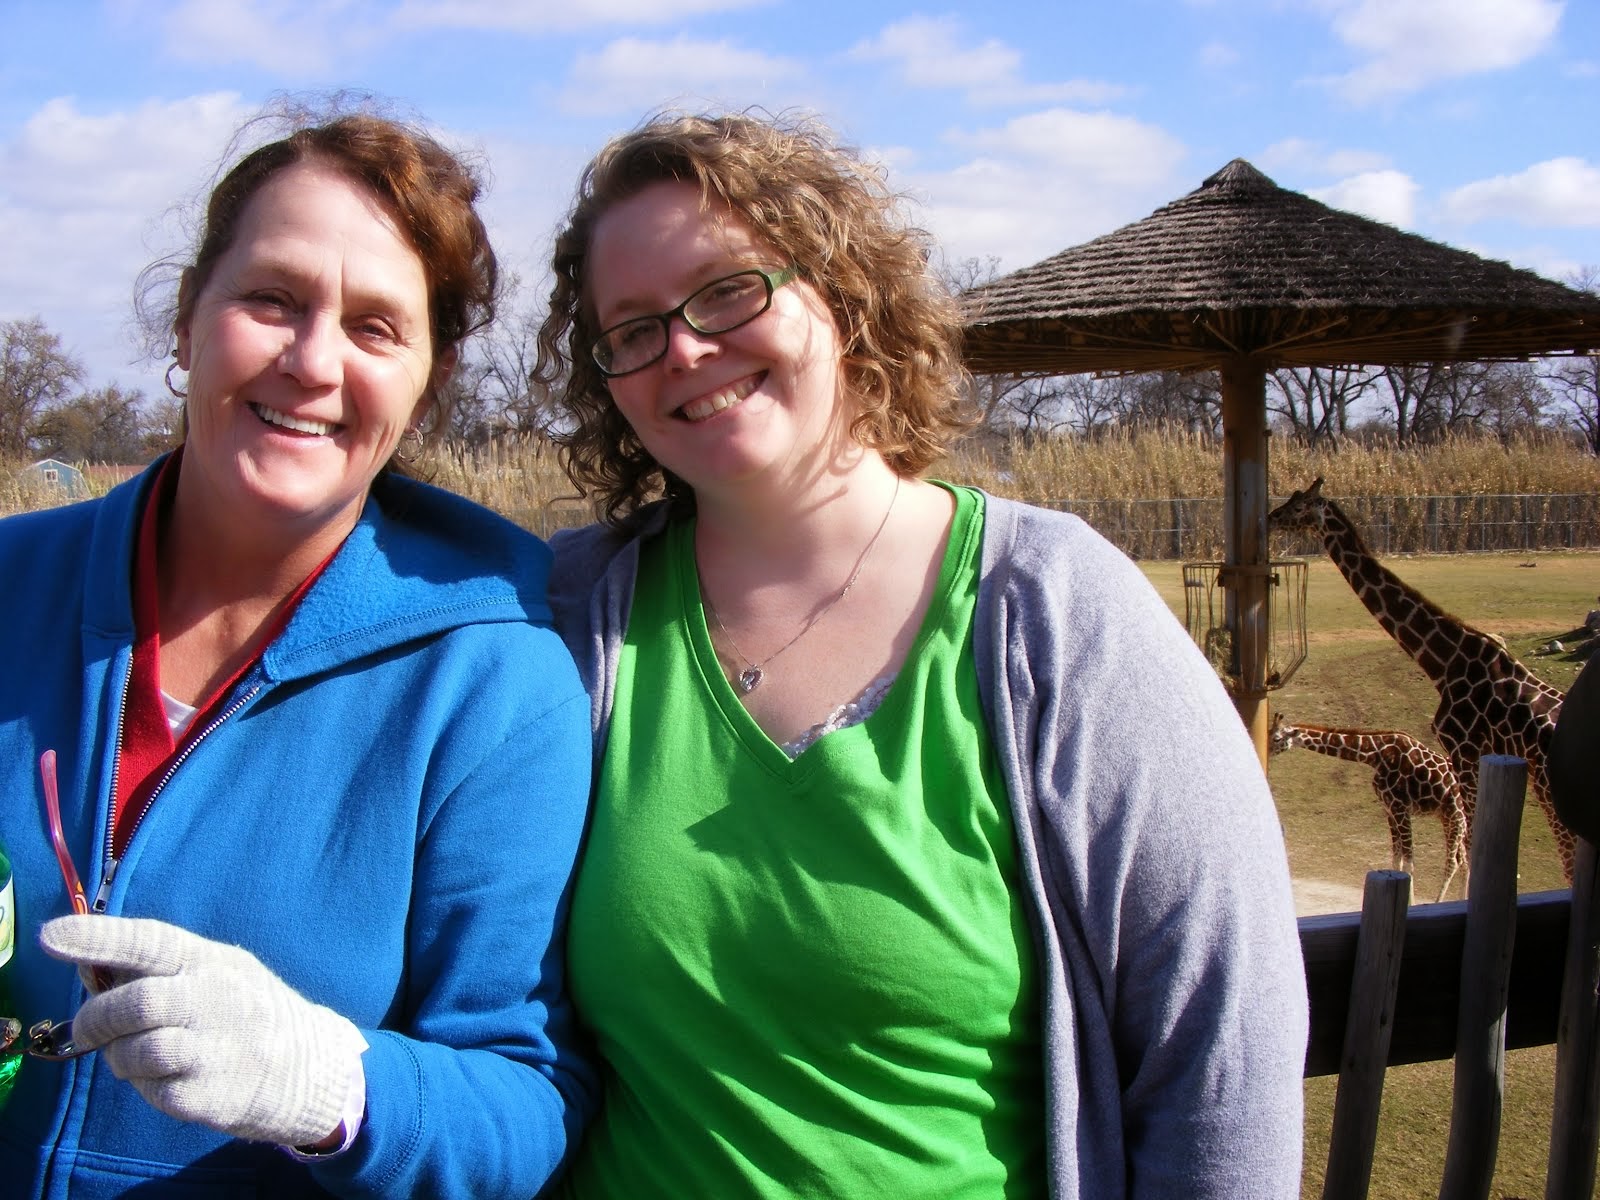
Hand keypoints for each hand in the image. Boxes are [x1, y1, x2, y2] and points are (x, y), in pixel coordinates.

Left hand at [40, 915, 363, 1147]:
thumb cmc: (243, 1012)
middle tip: (89, 1029)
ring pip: (135, 1051)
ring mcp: (218, 1048)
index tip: (52, 937)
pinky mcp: (213, 1095)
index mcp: (210, 961)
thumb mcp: (212, 972)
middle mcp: (218, 998)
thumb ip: (153, 970)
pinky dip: (146, 1085)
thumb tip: (87, 969)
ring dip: (119, 1056)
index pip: (150, 941)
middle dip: (95, 1019)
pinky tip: (167, 1076)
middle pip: (135, 1003)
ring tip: (137, 1055)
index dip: (99, 937)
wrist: (309, 1066)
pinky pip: (153, 1090)